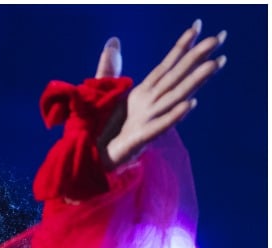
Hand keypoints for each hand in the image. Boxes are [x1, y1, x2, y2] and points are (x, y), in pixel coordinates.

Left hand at [98, 20, 226, 169]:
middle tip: (219, 37)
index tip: (198, 26)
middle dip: (197, 58)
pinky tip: (190, 104)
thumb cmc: (100, 128)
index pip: (165, 66)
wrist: (90, 159)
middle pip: (176, 77)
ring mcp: (147, 121)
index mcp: (143, 93)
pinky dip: (174, 115)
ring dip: (194, 82)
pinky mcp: (139, 139)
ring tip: (213, 65)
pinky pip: (159, 126)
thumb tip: (113, 42)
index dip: (180, 47)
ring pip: (174, 98)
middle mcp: (149, 104)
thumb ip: (109, 68)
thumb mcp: (102, 93)